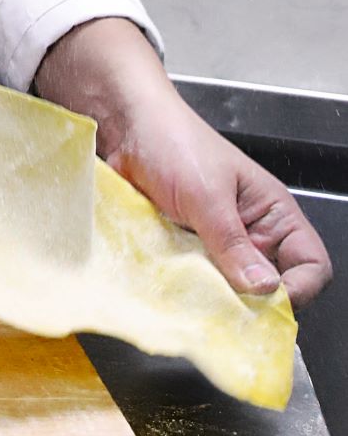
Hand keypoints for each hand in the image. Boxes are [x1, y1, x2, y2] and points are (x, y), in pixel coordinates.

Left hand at [34, 17, 332, 307]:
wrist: (125, 125)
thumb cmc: (172, 142)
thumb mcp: (207, 196)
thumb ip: (233, 243)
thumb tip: (265, 289)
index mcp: (273, 213)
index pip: (311, 264)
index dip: (300, 287)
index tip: (270, 302)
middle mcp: (251, 232)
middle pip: (272, 287)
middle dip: (253, 302)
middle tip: (228, 310)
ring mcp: (218, 243)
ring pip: (231, 288)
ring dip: (215, 296)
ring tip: (196, 296)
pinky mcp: (186, 248)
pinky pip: (196, 279)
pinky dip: (187, 286)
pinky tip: (173, 285)